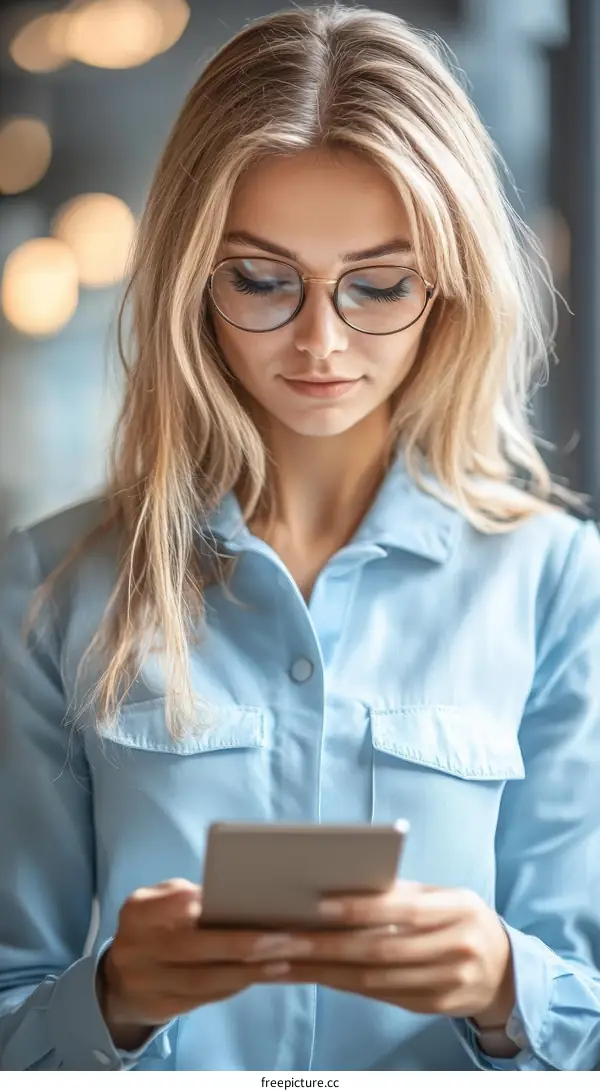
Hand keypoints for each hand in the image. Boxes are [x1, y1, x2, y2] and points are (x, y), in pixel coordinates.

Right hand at [97, 878, 315, 1047]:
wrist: (120, 979)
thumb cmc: (157, 925)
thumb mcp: (162, 901)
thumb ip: (190, 895)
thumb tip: (240, 894)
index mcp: (138, 911)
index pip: (173, 904)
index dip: (206, 904)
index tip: (245, 902)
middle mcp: (136, 947)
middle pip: (194, 947)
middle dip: (243, 944)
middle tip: (285, 939)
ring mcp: (146, 983)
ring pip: (203, 979)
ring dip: (248, 970)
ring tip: (285, 959)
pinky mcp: (160, 1007)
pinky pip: (204, 998)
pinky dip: (236, 986)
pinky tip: (263, 975)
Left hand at [265, 881, 514, 1024]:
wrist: (505, 969)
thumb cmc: (459, 919)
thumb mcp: (443, 897)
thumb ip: (402, 893)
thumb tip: (343, 885)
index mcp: (459, 908)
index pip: (406, 909)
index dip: (363, 908)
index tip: (319, 905)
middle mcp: (457, 947)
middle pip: (382, 949)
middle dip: (325, 946)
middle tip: (279, 940)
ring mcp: (449, 983)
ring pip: (376, 979)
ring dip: (324, 970)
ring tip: (283, 960)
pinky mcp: (435, 1007)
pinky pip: (381, 996)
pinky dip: (343, 984)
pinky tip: (314, 974)